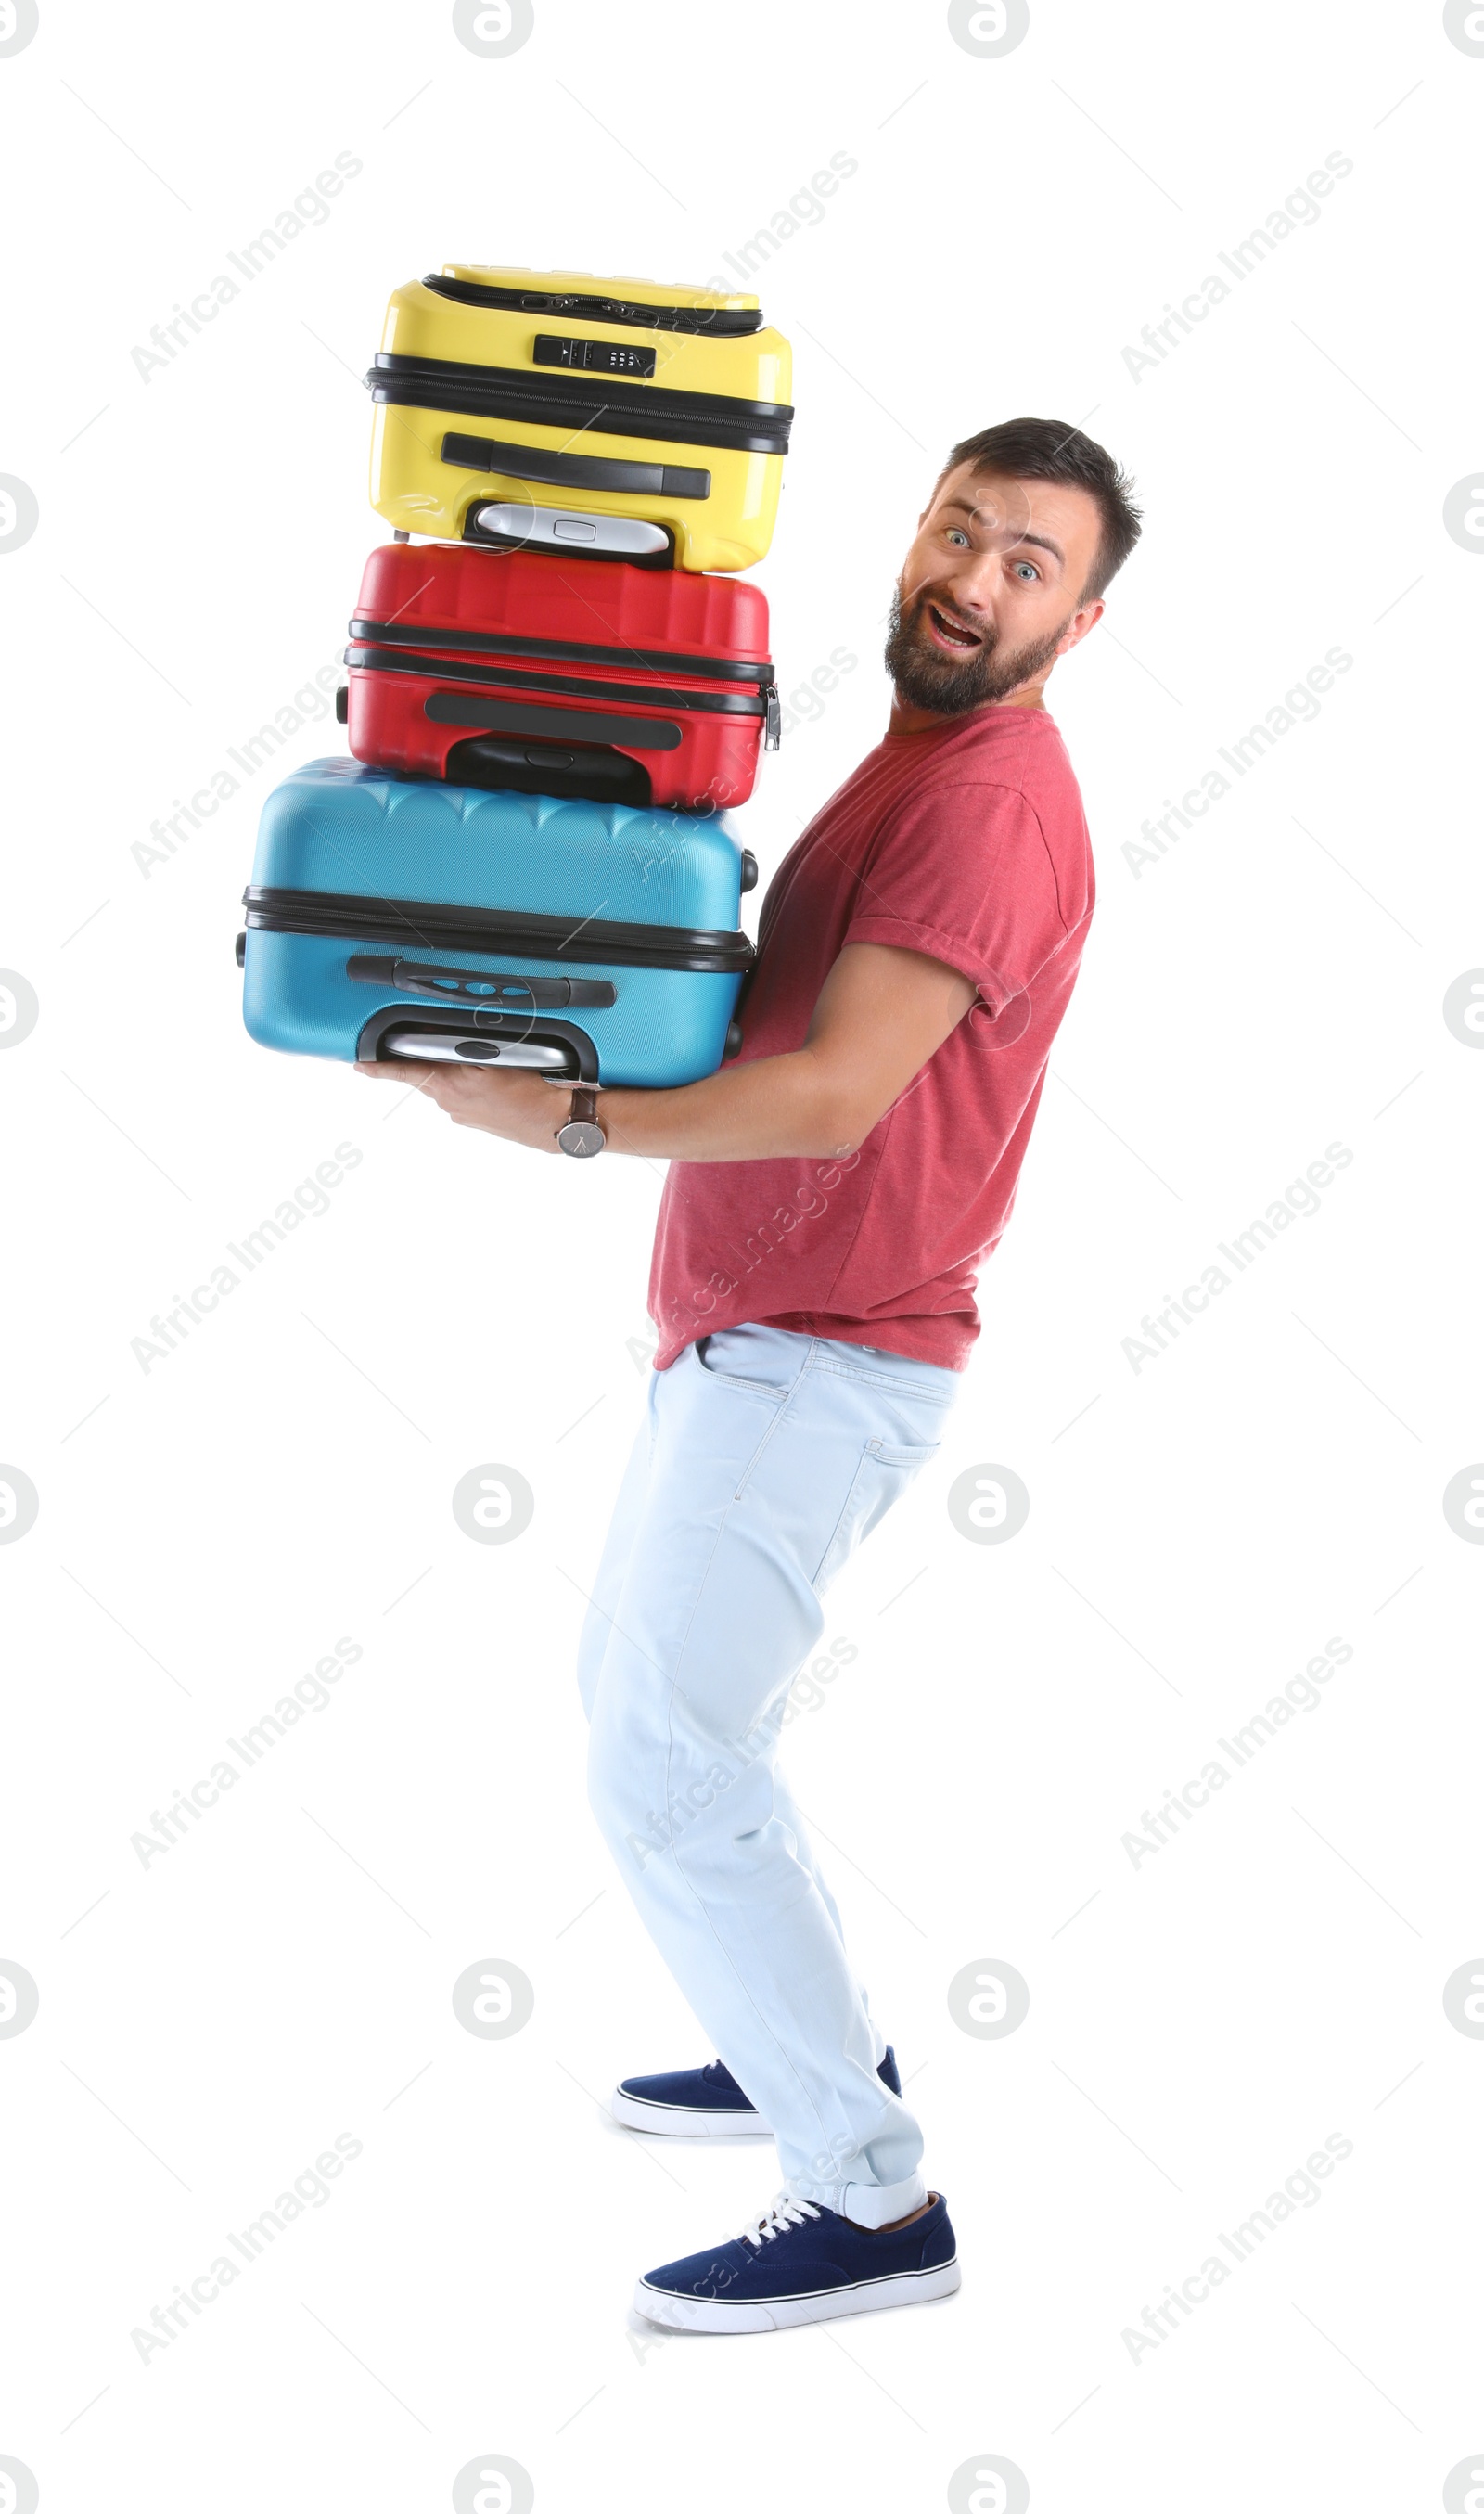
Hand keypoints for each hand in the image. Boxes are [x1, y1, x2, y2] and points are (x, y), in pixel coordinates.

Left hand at [357, 1058, 569, 1153]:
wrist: (552, 1122)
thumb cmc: (531, 1092)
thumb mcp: (497, 1057)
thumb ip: (464, 1046)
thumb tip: (442, 1039)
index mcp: (451, 1085)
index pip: (406, 1072)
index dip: (381, 1069)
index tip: (361, 1067)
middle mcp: (450, 1103)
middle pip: (427, 1074)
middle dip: (434, 1059)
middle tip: (458, 1052)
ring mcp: (461, 1113)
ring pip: (446, 1084)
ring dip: (457, 1072)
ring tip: (489, 1070)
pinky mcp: (472, 1120)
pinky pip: (461, 1096)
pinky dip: (470, 1086)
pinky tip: (494, 1084)